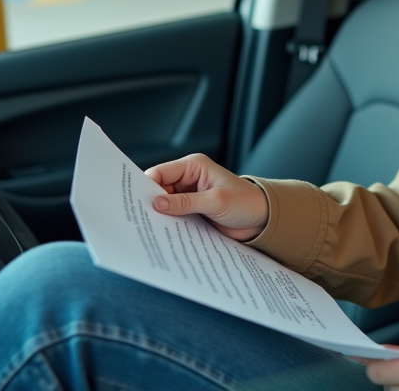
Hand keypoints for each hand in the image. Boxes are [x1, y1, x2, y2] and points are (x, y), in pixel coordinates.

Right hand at [145, 154, 269, 240]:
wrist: (261, 220)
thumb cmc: (245, 203)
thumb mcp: (215, 202)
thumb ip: (185, 203)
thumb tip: (157, 203)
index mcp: (194, 166)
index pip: (161, 172)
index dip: (147, 186)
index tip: (136, 203)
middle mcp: (189, 178)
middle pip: (159, 188)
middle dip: (151, 202)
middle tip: (139, 219)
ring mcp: (189, 195)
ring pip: (164, 203)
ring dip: (159, 215)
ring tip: (149, 229)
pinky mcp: (191, 210)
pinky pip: (173, 215)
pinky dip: (168, 223)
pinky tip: (162, 233)